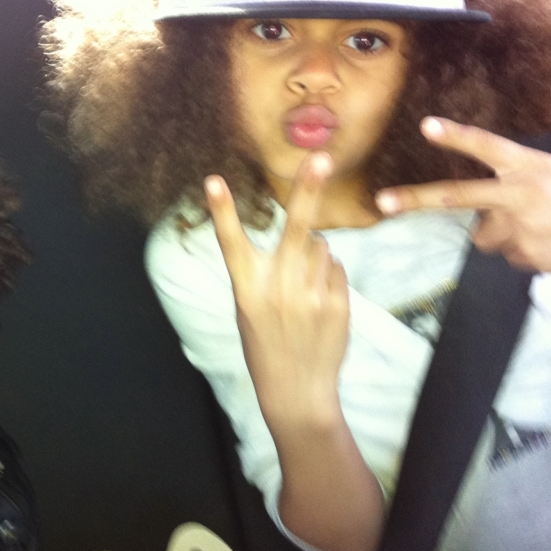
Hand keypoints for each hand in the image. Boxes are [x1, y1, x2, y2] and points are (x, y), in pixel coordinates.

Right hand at [206, 153, 349, 428]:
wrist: (296, 391)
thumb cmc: (267, 345)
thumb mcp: (249, 310)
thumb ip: (269, 273)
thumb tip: (307, 238)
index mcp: (246, 289)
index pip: (230, 242)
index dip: (222, 210)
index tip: (213, 180)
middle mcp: (278, 288)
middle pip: (296, 228)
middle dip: (309, 190)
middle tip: (322, 159)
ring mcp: (311, 296)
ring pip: (320, 247)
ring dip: (314, 255)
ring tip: (304, 291)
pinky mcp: (337, 304)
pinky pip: (335, 268)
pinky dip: (328, 276)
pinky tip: (319, 303)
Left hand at [376, 116, 550, 272]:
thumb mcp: (550, 175)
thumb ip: (515, 186)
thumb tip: (482, 220)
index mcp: (531, 166)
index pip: (489, 145)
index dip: (458, 136)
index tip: (427, 126)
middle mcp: (523, 194)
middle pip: (459, 195)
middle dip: (416, 198)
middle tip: (383, 202)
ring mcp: (524, 227)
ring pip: (486, 235)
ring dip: (502, 233)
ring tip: (539, 226)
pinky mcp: (530, 255)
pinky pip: (511, 255)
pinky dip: (526, 252)